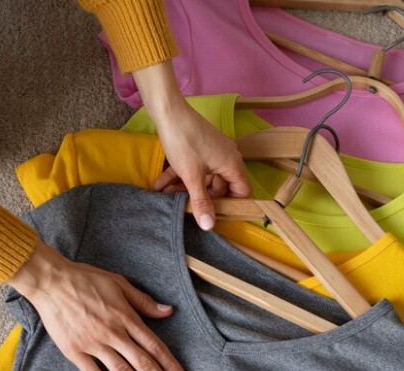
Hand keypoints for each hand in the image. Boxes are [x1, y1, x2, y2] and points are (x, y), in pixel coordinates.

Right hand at [9, 241, 186, 370]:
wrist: (51, 282)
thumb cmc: (86, 279)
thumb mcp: (119, 284)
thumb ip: (143, 301)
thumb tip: (168, 311)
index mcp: (126, 317)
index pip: (154, 345)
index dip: (170, 364)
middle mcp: (114, 333)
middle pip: (143, 362)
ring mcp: (94, 343)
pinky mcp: (75, 351)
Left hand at [133, 61, 250, 230]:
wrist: (168, 111)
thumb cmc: (184, 141)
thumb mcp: (192, 176)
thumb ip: (201, 202)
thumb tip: (209, 226)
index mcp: (232, 165)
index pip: (242, 191)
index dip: (232, 205)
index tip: (216, 216)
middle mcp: (227, 158)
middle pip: (219, 187)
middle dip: (200, 198)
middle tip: (183, 207)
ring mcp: (213, 152)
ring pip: (203, 178)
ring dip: (185, 188)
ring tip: (165, 196)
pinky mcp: (199, 147)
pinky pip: (194, 167)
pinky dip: (179, 176)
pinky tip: (160, 184)